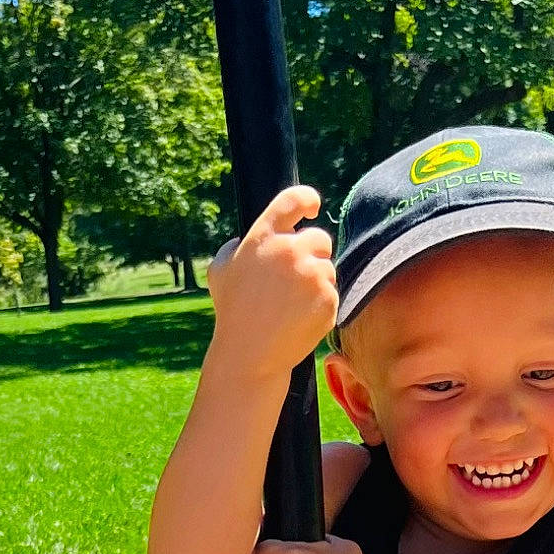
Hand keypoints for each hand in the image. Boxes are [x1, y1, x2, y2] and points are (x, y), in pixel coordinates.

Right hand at [207, 186, 336, 380]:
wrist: (251, 353)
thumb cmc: (233, 312)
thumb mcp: (220, 270)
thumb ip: (235, 247)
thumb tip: (245, 240)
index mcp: (264, 237)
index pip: (293, 199)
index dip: (307, 199)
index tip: (313, 206)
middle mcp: (290, 250)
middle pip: (320, 238)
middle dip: (313, 253)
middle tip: (296, 277)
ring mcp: (312, 275)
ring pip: (328, 268)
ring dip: (316, 281)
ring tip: (292, 304)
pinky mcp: (328, 299)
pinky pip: (333, 293)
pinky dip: (321, 305)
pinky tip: (300, 318)